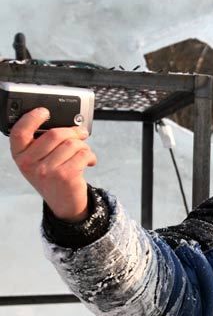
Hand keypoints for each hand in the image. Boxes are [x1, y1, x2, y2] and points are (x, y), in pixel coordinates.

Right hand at [9, 107, 95, 221]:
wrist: (64, 204)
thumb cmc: (53, 177)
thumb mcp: (39, 161)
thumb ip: (43, 144)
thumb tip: (66, 124)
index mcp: (20, 156)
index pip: (19, 132)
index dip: (31, 118)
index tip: (44, 111)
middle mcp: (29, 164)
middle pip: (54, 134)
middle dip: (73, 131)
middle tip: (81, 133)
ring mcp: (46, 170)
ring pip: (72, 143)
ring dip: (83, 145)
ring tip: (83, 152)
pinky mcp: (65, 175)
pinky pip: (83, 154)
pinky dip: (90, 155)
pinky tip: (88, 161)